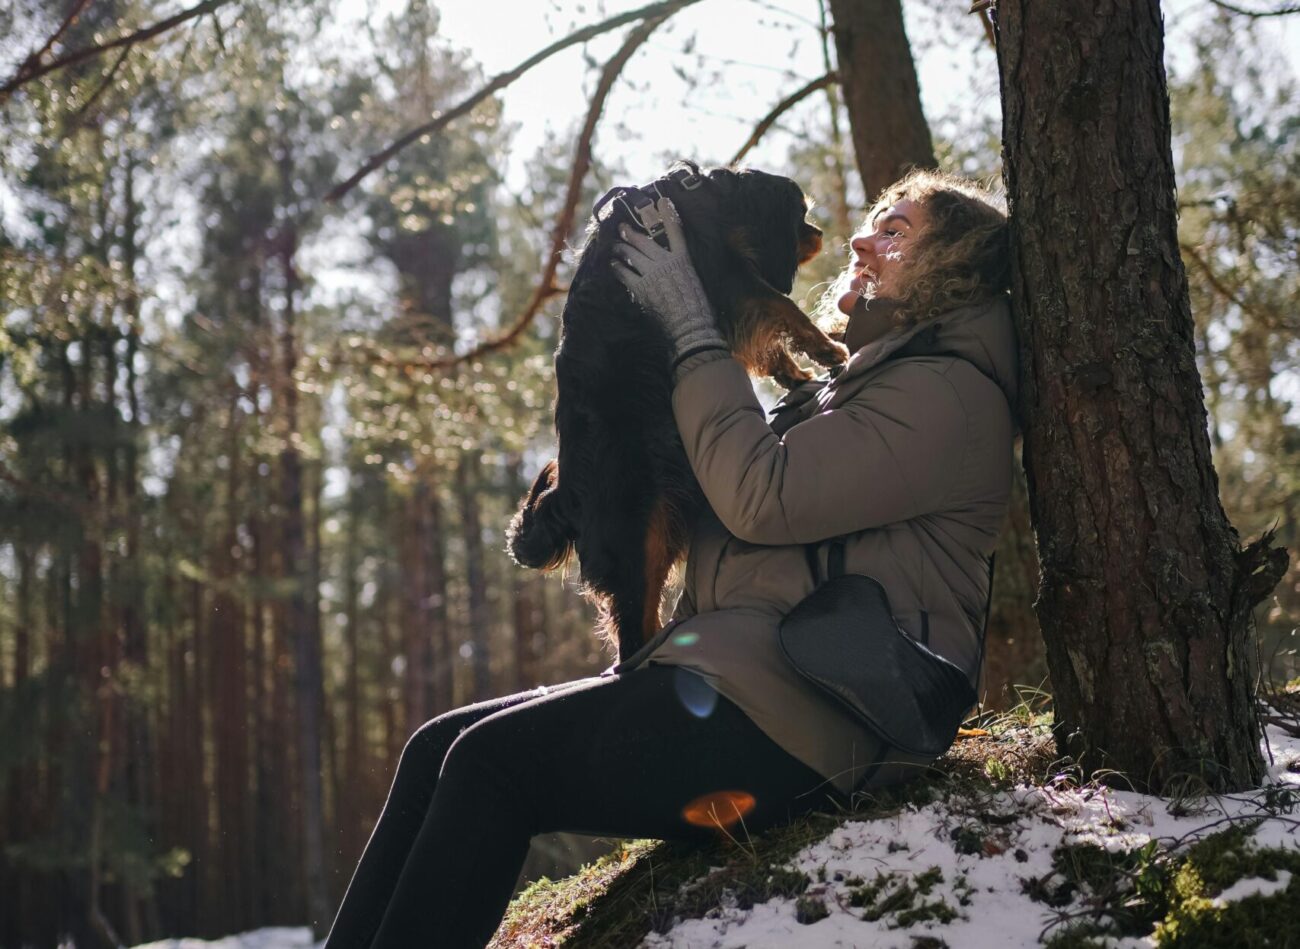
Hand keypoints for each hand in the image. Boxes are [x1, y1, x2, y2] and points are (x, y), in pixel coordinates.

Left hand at [610, 197, 725, 371]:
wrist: (691, 326)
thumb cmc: (697, 306)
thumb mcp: (695, 280)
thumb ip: (682, 269)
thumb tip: (672, 264)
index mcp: (683, 259)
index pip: (676, 231)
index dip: (669, 215)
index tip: (662, 201)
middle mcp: (666, 262)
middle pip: (644, 241)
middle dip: (630, 233)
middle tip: (622, 227)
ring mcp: (652, 274)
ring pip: (632, 255)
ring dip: (621, 249)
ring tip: (615, 246)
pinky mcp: (642, 288)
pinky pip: (625, 274)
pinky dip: (618, 268)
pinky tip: (614, 265)